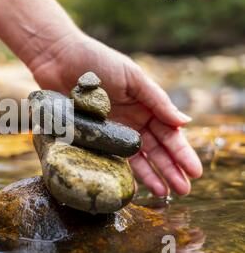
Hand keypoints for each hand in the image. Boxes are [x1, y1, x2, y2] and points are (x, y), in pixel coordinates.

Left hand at [30, 32, 202, 195]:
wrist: (59, 59)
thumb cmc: (97, 61)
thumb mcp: (133, 78)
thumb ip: (157, 101)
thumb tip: (185, 123)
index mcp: (145, 106)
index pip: (168, 133)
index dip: (181, 152)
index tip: (194, 171)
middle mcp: (131, 121)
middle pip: (155, 150)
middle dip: (170, 169)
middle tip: (184, 190)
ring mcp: (111, 130)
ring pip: (135, 158)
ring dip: (150, 175)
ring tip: (163, 193)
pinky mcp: (91, 136)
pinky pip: (108, 157)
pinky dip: (120, 171)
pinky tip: (131, 185)